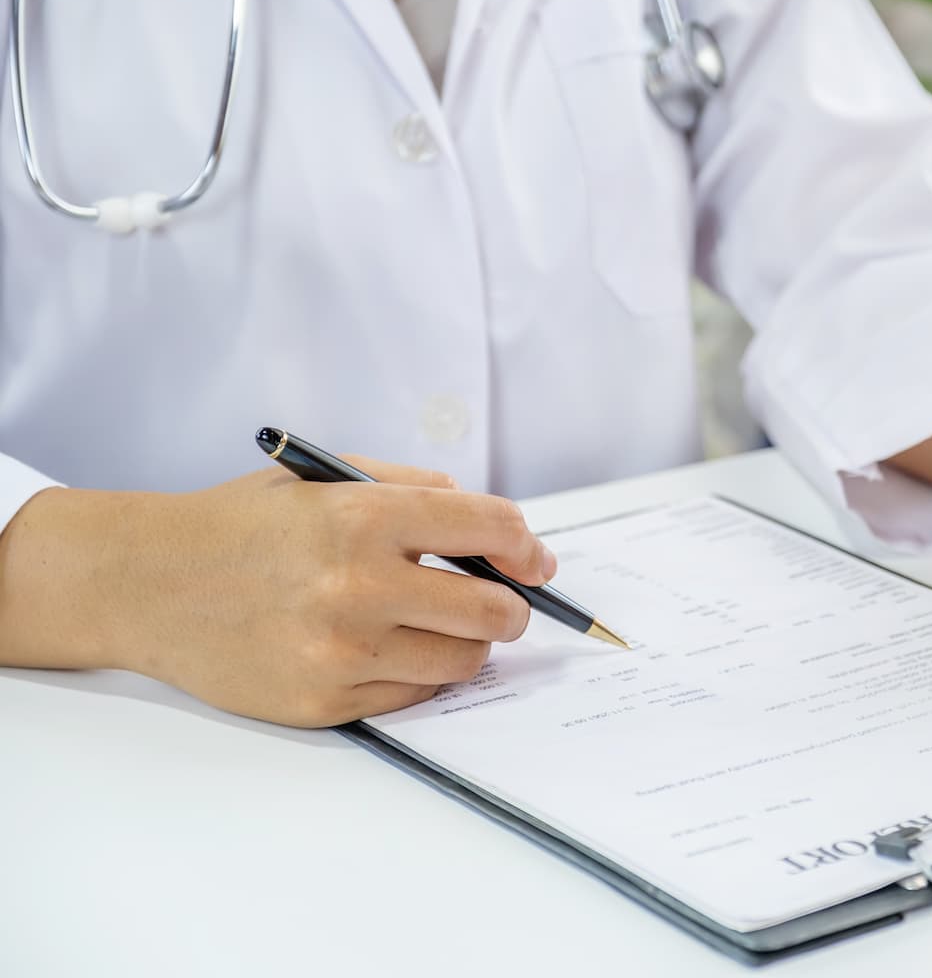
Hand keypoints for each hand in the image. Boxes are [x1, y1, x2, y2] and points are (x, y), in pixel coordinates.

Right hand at [0, 458, 554, 726]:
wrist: (150, 583)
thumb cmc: (245, 526)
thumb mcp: (327, 478)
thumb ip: (418, 491)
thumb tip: (500, 533)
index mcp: (364, 516)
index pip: (491, 528)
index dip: (527, 547)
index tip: (534, 561)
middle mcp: (357, 585)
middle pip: (492, 610)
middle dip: (512, 606)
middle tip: (505, 603)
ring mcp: (341, 651)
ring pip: (463, 661)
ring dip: (471, 645)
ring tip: (447, 626)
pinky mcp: (325, 701)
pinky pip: (415, 694)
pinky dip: (422, 673)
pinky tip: (397, 649)